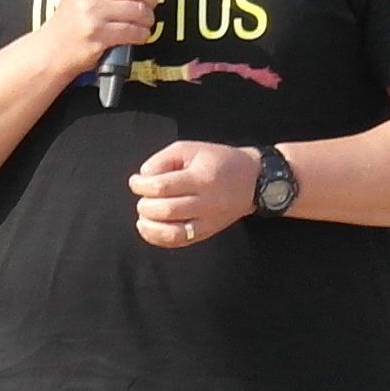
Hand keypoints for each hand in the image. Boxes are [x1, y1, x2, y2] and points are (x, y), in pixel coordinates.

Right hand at [54, 0, 166, 83]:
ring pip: (140, 10)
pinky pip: (135, 31)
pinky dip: (140, 35)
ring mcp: (90, 11)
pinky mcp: (97, 33)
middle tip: (142, 7)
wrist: (53, 48)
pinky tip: (131, 35)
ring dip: (146, 20)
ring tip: (136, 23)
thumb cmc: (77, 17)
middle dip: (150, 0)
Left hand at [132, 141, 260, 246]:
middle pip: (165, 210)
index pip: (162, 187)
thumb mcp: (189, 149)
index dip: (141, 185)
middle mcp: (207, 202)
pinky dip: (158, 238)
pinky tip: (149, 227)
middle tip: (143, 196)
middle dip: (145, 204)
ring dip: (149, 225)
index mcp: (202, 178)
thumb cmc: (218, 161)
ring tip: (143, 214)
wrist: (253, 179)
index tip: (136, 181)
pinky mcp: (208, 231)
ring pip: (172, 232)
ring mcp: (209, 221)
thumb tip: (143, 177)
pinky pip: (180, 241)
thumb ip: (162, 160)